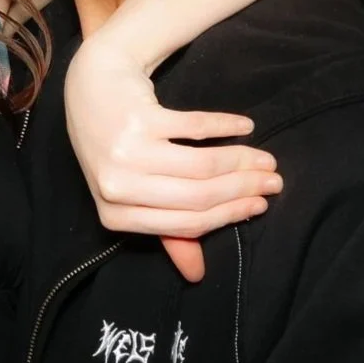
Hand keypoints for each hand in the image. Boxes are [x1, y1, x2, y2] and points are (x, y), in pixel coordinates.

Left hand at [63, 34, 281, 280]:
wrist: (90, 87)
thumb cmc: (116, 144)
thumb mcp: (132, 192)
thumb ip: (166, 232)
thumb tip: (196, 275)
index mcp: (115, 215)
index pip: (186, 223)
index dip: (229, 214)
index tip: (260, 204)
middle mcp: (117, 186)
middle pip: (198, 196)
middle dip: (244, 190)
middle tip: (273, 181)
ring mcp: (125, 152)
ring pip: (201, 166)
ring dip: (242, 161)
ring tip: (265, 159)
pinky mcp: (138, 118)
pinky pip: (195, 128)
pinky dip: (226, 127)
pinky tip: (245, 126)